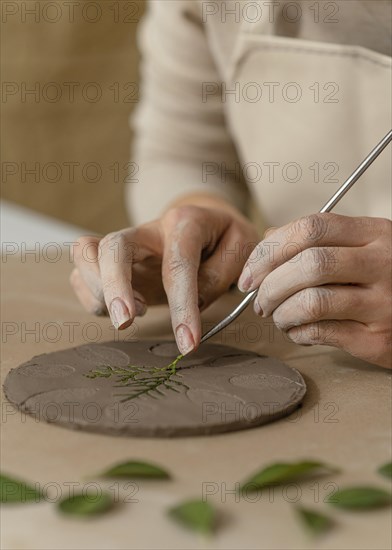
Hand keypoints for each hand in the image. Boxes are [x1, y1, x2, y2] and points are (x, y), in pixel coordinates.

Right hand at [70, 194, 258, 354]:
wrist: (205, 222)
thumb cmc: (225, 238)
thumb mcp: (241, 248)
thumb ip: (219, 274)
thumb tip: (193, 304)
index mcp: (184, 222)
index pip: (177, 264)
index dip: (182, 305)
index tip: (188, 343)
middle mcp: (147, 230)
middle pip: (113, 246)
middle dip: (113, 287)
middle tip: (125, 323)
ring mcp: (125, 244)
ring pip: (85, 253)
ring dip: (98, 291)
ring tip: (131, 315)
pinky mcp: (111, 261)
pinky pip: (81, 273)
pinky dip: (91, 297)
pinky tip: (121, 311)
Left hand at [238, 213, 391, 367]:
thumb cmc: (388, 279)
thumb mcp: (366, 247)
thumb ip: (320, 240)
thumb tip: (268, 239)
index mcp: (377, 233)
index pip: (311, 228)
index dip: (270, 249)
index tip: (250, 272)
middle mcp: (384, 263)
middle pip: (309, 265)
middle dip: (270, 285)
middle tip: (259, 301)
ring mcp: (384, 303)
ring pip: (312, 302)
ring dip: (281, 312)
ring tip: (279, 317)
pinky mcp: (379, 339)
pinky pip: (321, 332)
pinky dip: (297, 333)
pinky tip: (298, 331)